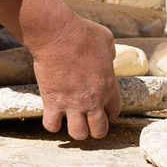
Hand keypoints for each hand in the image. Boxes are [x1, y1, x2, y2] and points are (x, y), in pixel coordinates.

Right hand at [0, 0, 118, 139]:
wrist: (57, 34)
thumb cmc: (82, 32)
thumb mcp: (106, 40)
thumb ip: (110, 53)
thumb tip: (109, 57)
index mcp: (108, 86)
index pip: (114, 112)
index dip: (108, 113)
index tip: (100, 108)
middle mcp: (93, 99)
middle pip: (99, 131)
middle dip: (94, 128)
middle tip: (87, 119)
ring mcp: (72, 103)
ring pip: (78, 134)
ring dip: (75, 130)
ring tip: (70, 120)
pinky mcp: (52, 102)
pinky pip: (51, 125)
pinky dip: (52, 124)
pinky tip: (52, 115)